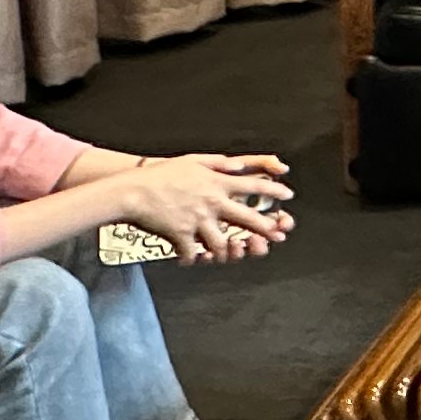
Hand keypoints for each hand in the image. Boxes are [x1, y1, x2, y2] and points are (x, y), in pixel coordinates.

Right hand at [117, 152, 293, 261]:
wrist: (133, 191)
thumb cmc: (160, 175)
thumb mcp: (192, 160)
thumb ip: (217, 163)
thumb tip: (237, 164)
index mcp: (216, 182)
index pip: (253, 186)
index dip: (273, 191)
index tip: (287, 195)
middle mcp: (211, 202)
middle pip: (247, 218)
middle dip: (266, 228)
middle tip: (276, 235)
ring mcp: (198, 220)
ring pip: (222, 243)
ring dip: (225, 250)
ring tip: (226, 252)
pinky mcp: (182, 235)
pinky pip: (193, 253)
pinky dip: (192, 258)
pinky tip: (191, 259)